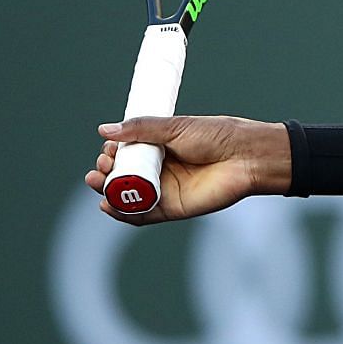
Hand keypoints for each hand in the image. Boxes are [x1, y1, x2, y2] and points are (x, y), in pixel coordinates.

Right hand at [85, 115, 289, 222]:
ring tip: (97, 182)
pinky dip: (123, 214)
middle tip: (102, 166)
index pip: (127, 153)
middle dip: (106, 172)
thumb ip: (141, 129)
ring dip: (108, 192)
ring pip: (129, 196)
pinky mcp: (172, 209)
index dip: (112, 153)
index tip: (106, 149)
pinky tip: (108, 205)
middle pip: (124, 175)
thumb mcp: (174, 127)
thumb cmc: (215, 136)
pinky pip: (142, 215)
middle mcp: (160, 170)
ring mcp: (165, 190)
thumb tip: (104, 129)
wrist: (245, 156)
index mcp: (160, 147)